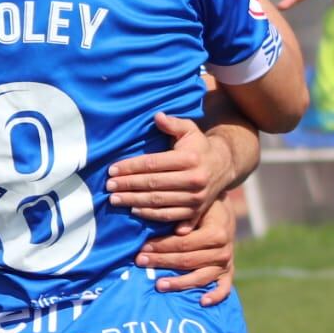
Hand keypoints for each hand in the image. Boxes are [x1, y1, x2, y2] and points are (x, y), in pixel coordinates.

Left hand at [105, 111, 232, 223]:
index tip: (111, 170)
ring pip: (159, 202)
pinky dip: (151, 215)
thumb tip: (157, 116)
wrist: (224, 166)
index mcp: (189, 159)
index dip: (130, 167)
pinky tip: (134, 211)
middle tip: (108, 186)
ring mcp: (196, 198)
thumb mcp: (189, 130)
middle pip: (153, 184)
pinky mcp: (196, 211)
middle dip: (127, 186)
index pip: (153, 164)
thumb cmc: (198, 146)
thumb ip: (173, 123)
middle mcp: (194, 180)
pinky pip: (170, 216)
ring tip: (114, 199)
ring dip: (134, 202)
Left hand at [134, 197, 237, 304]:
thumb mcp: (195, 209)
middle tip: (141, 262)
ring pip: (200, 277)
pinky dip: (214, 296)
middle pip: (187, 261)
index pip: (184, 244)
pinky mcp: (228, 274)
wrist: (223, 215)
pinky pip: (224, 289)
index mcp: (216, 234)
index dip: (162, 246)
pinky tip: (202, 302)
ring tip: (159, 285)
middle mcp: (223, 251)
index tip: (142, 248)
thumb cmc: (203, 211)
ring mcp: (226, 264)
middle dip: (161, 261)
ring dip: (179, 282)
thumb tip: (176, 230)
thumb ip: (186, 219)